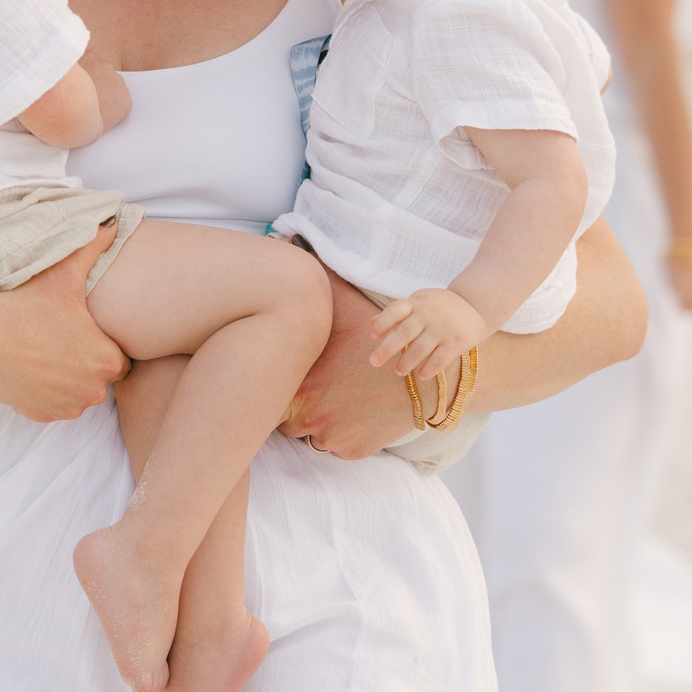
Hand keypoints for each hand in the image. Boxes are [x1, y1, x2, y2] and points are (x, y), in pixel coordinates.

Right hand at [0, 223, 125, 421]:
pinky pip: (55, 403)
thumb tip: (114, 222)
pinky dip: (48, 390)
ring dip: (70, 379)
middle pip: (100, 376)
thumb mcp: (63, 272)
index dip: (102, 342)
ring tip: (47, 352)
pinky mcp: (42, 415)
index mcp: (106, 359)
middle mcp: (92, 390)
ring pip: (78, 392)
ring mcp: (66, 406)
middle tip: (63, 338)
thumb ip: (94, 247)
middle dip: (87, 362)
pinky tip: (33, 367)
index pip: (120, 357)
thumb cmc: (23, 303)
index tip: (83, 330)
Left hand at [282, 268, 420, 459]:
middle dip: (291, 409)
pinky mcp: (351, 451)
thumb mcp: (346, 307)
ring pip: (309, 437)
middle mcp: (310, 415)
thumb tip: (287, 240)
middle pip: (282, 422)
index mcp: (301, 383)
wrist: (427, 378)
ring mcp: (331, 437)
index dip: (270, 387)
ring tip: (333, 402)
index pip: (265, 397)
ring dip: (315, 424)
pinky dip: (340, 437)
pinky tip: (353, 415)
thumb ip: (315, 278)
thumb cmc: (383, 338)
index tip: (278, 378)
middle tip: (308, 392)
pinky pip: (334, 449)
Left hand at [383, 287, 489, 392]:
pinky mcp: (457, 341)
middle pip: (403, 333)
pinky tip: (421, 376)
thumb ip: (397, 313)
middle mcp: (428, 314)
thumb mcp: (419, 302)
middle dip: (386, 349)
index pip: (395, 310)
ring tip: (398, 371)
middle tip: (373, 362)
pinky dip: (429, 369)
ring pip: (420, 349)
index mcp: (417, 302)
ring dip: (406, 362)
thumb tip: (371, 324)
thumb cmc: (439, 306)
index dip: (382, 323)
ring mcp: (443, 328)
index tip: (373, 336)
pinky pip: (440, 359)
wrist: (476, 304)